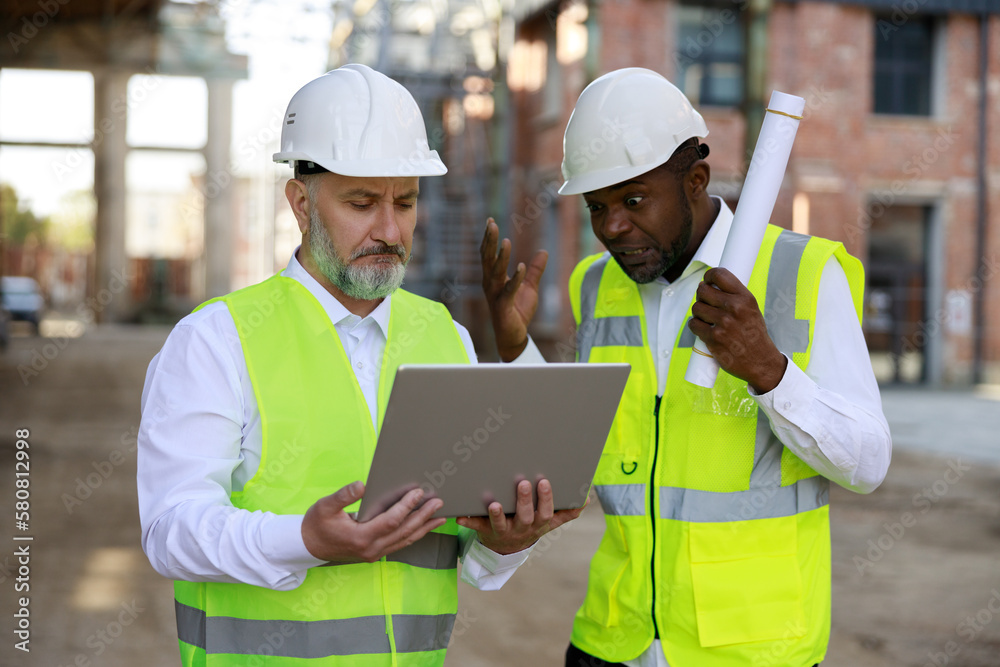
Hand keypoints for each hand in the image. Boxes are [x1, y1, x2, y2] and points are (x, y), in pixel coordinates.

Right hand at [301, 481, 445, 562]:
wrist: (307, 546)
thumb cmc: (316, 524)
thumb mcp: (325, 506)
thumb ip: (344, 496)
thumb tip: (362, 485)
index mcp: (360, 537)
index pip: (391, 521)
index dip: (406, 506)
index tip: (419, 492)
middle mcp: (371, 548)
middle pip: (404, 531)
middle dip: (423, 516)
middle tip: (439, 502)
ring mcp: (374, 553)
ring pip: (405, 540)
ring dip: (423, 527)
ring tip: (440, 516)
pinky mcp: (375, 553)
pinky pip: (399, 544)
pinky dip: (413, 534)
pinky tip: (423, 527)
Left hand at [455, 479, 584, 554]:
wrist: (507, 549)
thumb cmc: (530, 526)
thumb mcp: (549, 522)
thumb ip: (567, 512)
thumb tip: (586, 498)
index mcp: (538, 524)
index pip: (545, 512)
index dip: (545, 499)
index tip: (544, 481)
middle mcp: (521, 528)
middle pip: (525, 517)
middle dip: (524, 501)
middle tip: (523, 483)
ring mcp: (503, 530)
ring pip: (500, 524)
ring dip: (497, 515)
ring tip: (494, 504)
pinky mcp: (485, 531)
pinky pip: (476, 527)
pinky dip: (468, 522)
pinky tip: (459, 515)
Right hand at [480, 218, 547, 361]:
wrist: (513, 336)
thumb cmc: (517, 311)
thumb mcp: (529, 286)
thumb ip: (534, 270)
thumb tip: (543, 251)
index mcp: (493, 278)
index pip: (488, 254)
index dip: (488, 238)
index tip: (490, 221)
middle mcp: (490, 284)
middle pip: (487, 259)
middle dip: (489, 241)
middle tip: (491, 224)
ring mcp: (496, 295)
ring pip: (496, 272)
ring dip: (501, 257)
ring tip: (506, 242)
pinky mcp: (504, 306)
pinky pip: (509, 290)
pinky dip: (515, 279)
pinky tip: (520, 266)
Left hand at [688, 267, 787, 393]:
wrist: (761, 362)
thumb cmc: (754, 335)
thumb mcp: (751, 310)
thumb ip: (734, 297)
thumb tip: (707, 285)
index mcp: (745, 298)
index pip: (720, 275)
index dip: (708, 276)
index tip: (706, 281)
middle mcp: (735, 308)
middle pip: (703, 291)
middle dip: (701, 296)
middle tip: (706, 304)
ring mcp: (723, 323)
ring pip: (696, 308)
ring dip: (698, 313)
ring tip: (707, 319)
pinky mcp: (714, 338)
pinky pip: (693, 324)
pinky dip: (695, 326)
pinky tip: (702, 329)